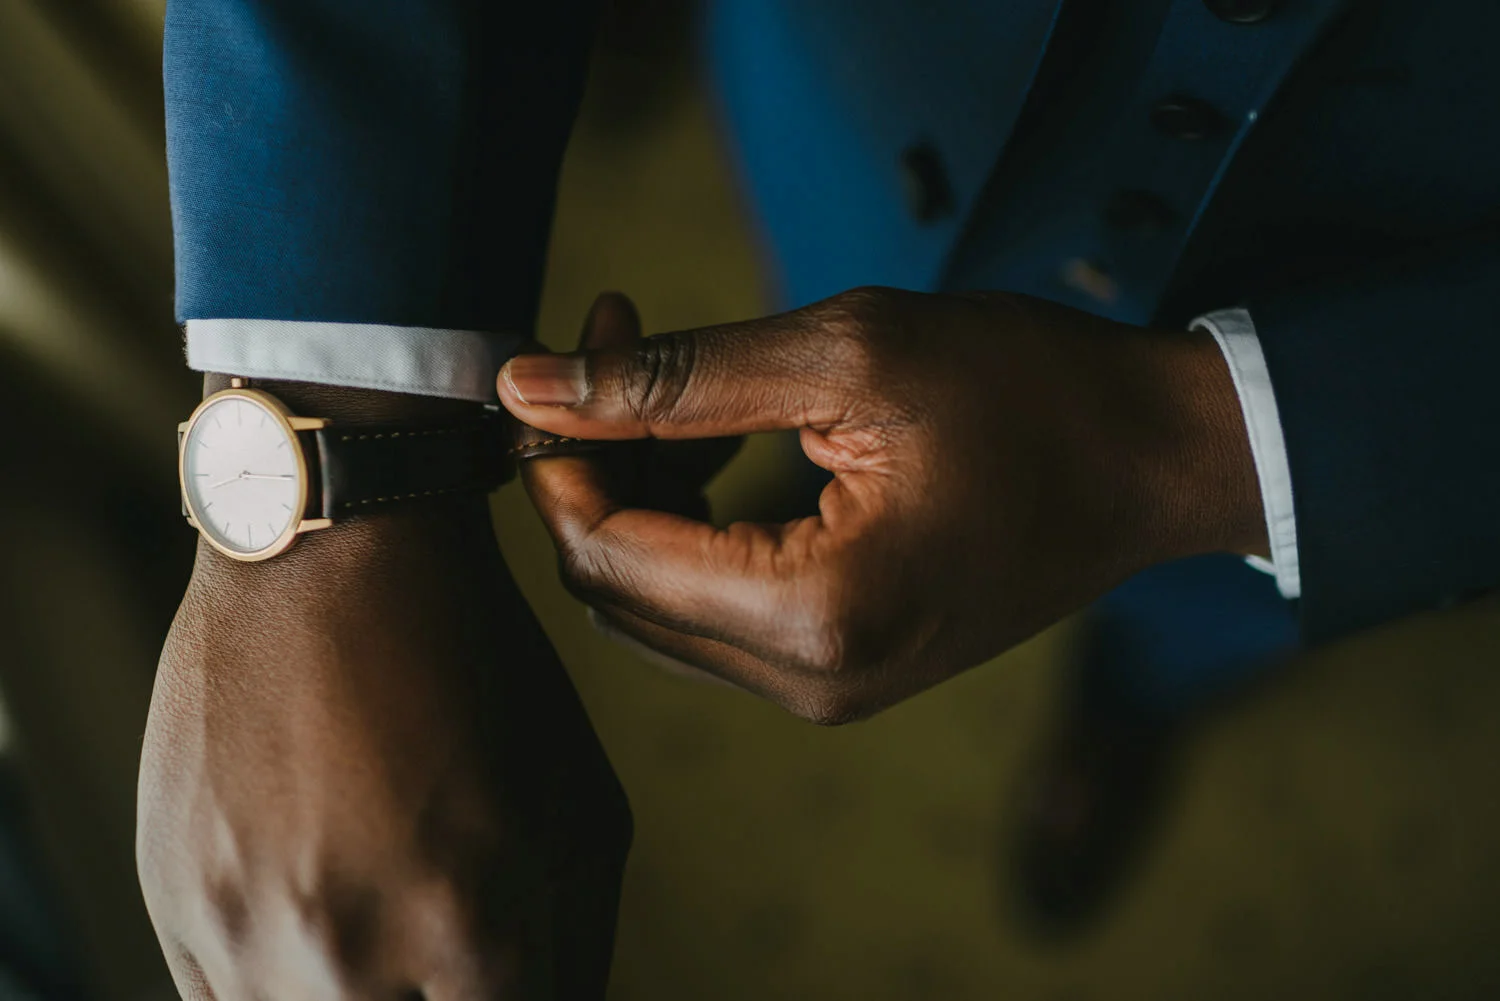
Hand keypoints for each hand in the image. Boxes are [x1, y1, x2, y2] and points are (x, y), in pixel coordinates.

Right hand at [138, 382, 629, 1000]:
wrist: (331, 560)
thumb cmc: (476, 671)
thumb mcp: (583, 801)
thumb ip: (577, 947)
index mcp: (473, 931)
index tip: (502, 978)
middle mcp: (350, 956)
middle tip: (445, 953)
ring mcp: (246, 935)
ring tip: (384, 928)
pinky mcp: (176, 904)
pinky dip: (280, 986)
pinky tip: (317, 926)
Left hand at [498, 288, 1266, 723]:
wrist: (1157, 461)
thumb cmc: (1032, 394)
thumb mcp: (852, 355)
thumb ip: (678, 378)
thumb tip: (530, 383)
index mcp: (817, 615)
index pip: (605, 553)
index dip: (560, 454)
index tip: (568, 351)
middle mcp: (811, 682)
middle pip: (617, 588)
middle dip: (593, 465)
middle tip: (614, 341)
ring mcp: (828, 688)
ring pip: (657, 603)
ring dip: (637, 491)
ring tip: (661, 378)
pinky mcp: (841, 668)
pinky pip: (716, 608)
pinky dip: (688, 526)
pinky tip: (711, 442)